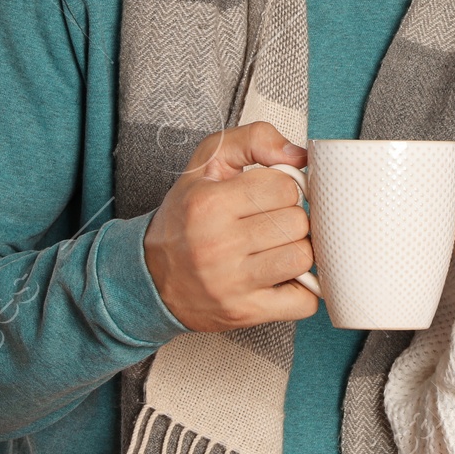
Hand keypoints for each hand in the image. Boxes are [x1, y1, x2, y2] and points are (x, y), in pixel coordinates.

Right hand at [143, 121, 317, 331]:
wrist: (151, 277)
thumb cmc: (186, 216)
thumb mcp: (208, 163)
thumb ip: (253, 140)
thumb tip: (299, 154)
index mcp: (209, 204)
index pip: (283, 187)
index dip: (282, 188)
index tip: (268, 196)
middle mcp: (217, 245)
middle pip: (297, 223)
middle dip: (290, 218)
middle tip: (272, 222)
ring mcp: (231, 284)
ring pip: (302, 258)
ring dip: (297, 250)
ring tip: (277, 247)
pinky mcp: (244, 313)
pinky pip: (303, 302)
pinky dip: (303, 290)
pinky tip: (283, 277)